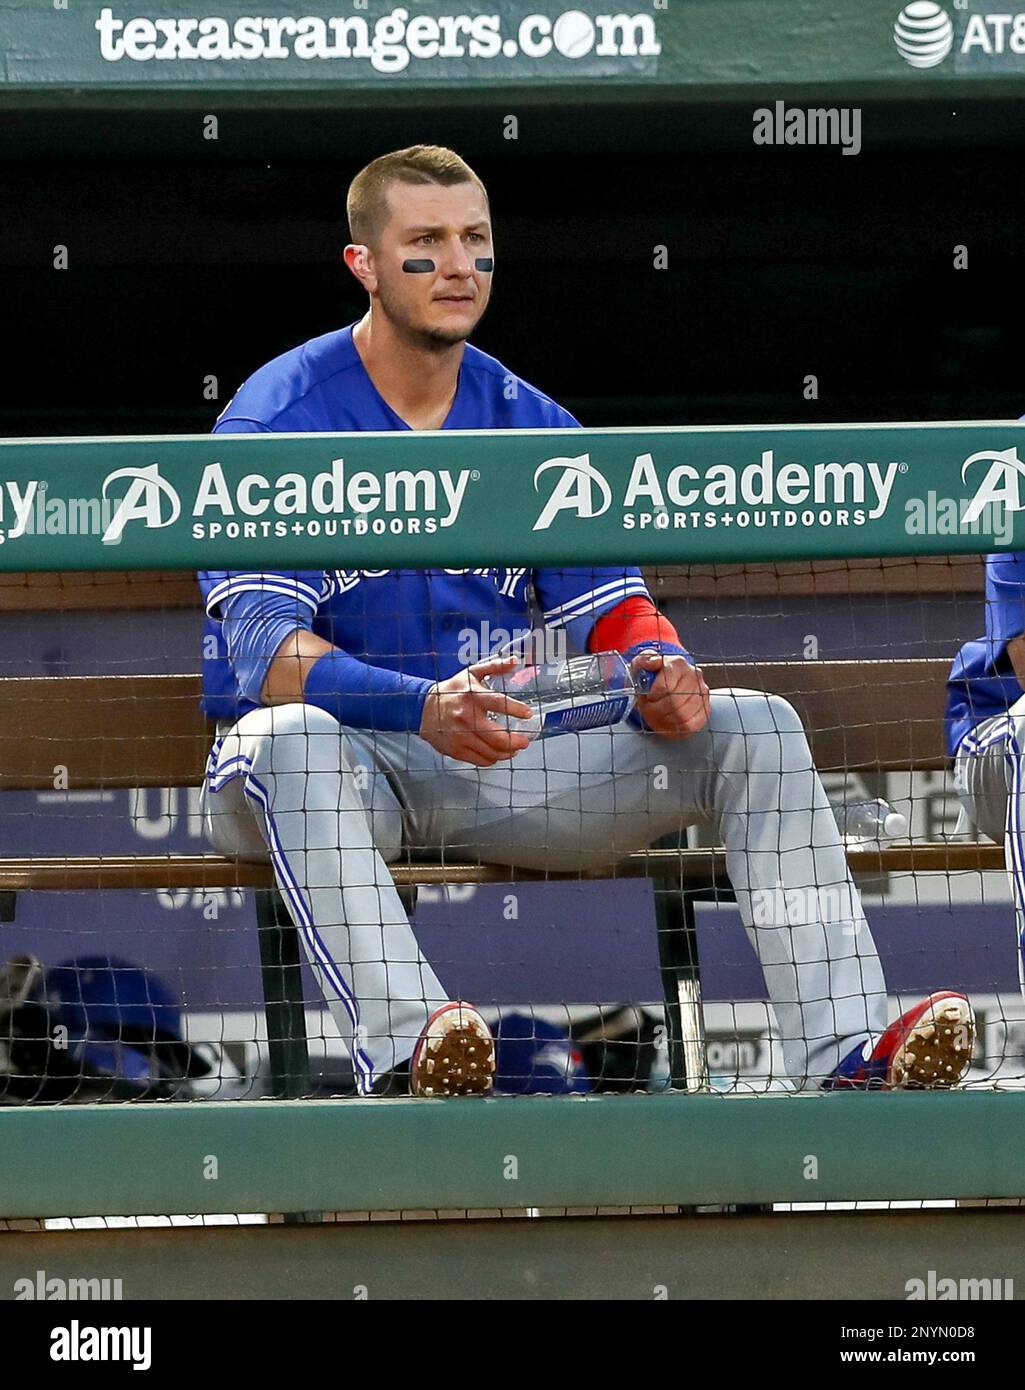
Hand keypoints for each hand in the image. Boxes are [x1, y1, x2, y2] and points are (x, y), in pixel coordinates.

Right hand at [419, 656, 534, 766]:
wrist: (424, 708)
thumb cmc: (451, 691)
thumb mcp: (471, 674)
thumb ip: (495, 666)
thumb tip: (515, 661)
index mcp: (472, 696)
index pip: (498, 703)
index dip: (516, 709)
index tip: (528, 713)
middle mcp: (466, 717)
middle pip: (497, 737)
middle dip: (517, 741)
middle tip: (525, 741)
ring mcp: (460, 736)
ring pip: (491, 752)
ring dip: (508, 752)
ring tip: (514, 748)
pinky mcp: (456, 750)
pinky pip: (481, 760)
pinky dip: (493, 759)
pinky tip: (498, 753)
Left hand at [631, 651, 709, 738]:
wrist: (664, 683)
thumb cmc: (652, 676)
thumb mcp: (641, 664)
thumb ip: (644, 661)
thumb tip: (652, 663)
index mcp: (677, 664)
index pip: (666, 687)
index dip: (653, 696)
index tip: (648, 697)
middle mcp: (694, 676)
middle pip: (674, 703)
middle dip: (657, 710)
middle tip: (650, 708)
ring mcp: (702, 693)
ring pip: (682, 716)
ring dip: (665, 720)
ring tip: (658, 714)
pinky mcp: (705, 709)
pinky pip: (691, 725)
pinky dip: (677, 727)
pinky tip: (669, 721)